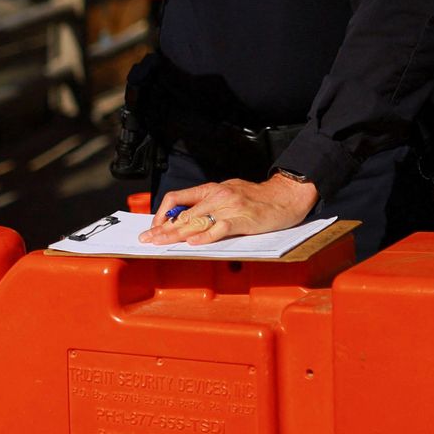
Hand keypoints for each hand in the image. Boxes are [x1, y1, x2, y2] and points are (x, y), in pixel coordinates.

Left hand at [139, 174, 319, 245]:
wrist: (285, 195)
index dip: (161, 214)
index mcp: (210, 189)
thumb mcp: (227, 193)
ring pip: (196, 222)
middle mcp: (217, 196)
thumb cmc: (256, 198)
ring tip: (161, 243)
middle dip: (162, 229)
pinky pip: (220, 228)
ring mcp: (229, 207)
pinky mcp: (243, 219)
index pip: (177, 198)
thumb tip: (184, 218)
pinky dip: (205, 237)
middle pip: (182, 214)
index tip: (152, 227)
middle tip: (147, 240)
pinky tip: (193, 243)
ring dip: (176, 235)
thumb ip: (207, 203)